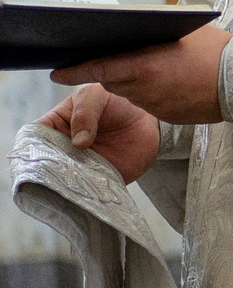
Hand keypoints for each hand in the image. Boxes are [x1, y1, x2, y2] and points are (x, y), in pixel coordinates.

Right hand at [36, 85, 161, 182]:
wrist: (148, 122)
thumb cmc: (117, 103)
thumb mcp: (97, 96)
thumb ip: (85, 112)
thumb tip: (78, 142)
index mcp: (54, 126)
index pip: (32, 139)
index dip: (29, 148)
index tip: (34, 156)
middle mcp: (61, 149)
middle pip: (43, 164)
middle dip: (46, 169)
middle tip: (57, 171)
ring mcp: (77, 166)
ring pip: (62, 179)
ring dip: (65, 182)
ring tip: (73, 181)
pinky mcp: (96, 179)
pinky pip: (86, 189)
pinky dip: (86, 191)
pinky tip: (88, 190)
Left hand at [52, 25, 232, 126]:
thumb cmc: (219, 50)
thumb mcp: (185, 32)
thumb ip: (155, 33)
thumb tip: (133, 28)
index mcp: (146, 65)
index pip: (99, 68)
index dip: (74, 71)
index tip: (55, 72)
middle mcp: (146, 89)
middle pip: (111, 81)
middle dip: (107, 70)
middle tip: (106, 58)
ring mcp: (157, 106)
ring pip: (130, 93)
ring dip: (131, 81)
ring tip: (147, 66)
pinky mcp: (168, 117)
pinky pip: (149, 104)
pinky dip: (151, 93)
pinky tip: (168, 82)